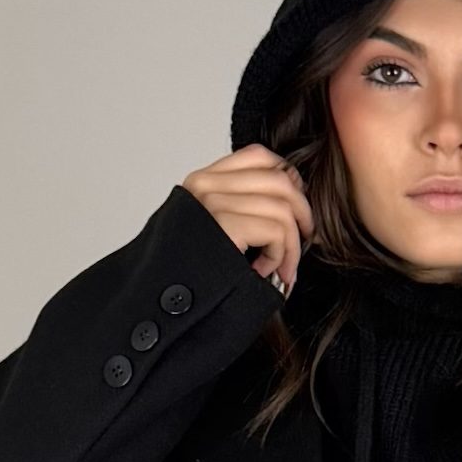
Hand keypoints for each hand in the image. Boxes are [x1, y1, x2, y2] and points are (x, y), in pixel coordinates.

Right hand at [180, 146, 311, 296]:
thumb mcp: (212, 231)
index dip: (289, 182)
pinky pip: (277, 231)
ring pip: (284, 209)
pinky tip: (263, 273)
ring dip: (291, 246)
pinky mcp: (224, 226)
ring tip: (280, 270)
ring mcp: (213, 202)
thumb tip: (291, 198)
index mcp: (203, 181)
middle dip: (302, 214)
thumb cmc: (190, 277)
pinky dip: (281, 256)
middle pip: (280, 179)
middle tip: (301, 244)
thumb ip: (239, 209)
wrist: (159, 305)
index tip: (295, 214)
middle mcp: (206, 185)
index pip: (260, 157)